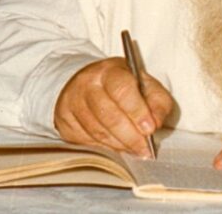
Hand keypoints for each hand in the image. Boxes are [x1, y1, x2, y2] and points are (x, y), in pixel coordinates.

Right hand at [54, 57, 172, 156]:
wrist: (92, 84)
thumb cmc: (125, 86)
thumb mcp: (147, 86)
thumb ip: (157, 102)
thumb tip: (156, 122)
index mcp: (110, 70)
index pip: (122, 90)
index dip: (137, 111)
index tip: (150, 129)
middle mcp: (87, 83)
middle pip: (108, 114)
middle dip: (130, 136)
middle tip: (145, 148)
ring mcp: (72, 101)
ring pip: (96, 130)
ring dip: (119, 144)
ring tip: (136, 150)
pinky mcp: (64, 120)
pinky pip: (85, 140)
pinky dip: (105, 148)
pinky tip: (118, 148)